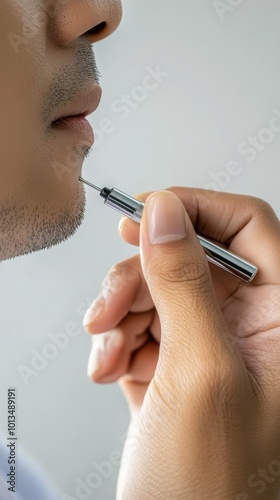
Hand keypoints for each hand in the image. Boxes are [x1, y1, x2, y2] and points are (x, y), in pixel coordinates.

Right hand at [84, 187, 279, 498]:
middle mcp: (251, 326)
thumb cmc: (213, 489)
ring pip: (158, 290)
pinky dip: (117, 339)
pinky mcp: (175, 363)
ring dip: (122, 313)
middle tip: (112, 303)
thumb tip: (166, 214)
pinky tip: (110, 368)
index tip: (147, 211)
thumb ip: (184, 284)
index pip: (248, 229)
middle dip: (142, 277)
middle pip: (190, 258)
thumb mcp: (200, 373)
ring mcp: (210, 344)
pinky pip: (141, 323)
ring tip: (108, 349)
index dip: (196, 209)